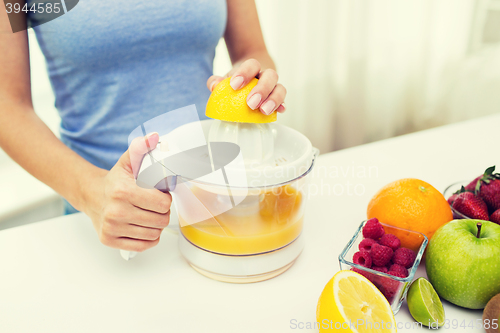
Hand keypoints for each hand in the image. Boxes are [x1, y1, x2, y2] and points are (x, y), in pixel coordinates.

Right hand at [82, 133, 171, 251]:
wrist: (91, 195)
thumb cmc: (114, 181)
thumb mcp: (128, 162)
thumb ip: (141, 148)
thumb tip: (155, 137)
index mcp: (123, 192)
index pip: (162, 204)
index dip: (166, 200)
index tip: (162, 196)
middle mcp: (116, 212)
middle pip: (160, 220)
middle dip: (163, 213)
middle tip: (157, 206)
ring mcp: (112, 228)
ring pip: (153, 234)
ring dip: (157, 226)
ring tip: (150, 216)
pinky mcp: (110, 240)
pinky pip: (143, 245)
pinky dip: (149, 239)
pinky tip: (145, 228)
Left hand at [207, 59, 286, 114]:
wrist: (253, 78)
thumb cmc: (237, 81)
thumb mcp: (226, 79)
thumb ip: (217, 81)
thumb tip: (213, 86)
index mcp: (253, 68)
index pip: (252, 64)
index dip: (244, 73)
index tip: (234, 85)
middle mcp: (266, 75)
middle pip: (271, 75)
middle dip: (261, 89)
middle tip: (251, 103)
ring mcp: (275, 87)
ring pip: (280, 88)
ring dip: (274, 99)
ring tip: (264, 111)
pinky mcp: (279, 99)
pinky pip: (284, 100)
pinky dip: (282, 105)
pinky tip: (279, 111)